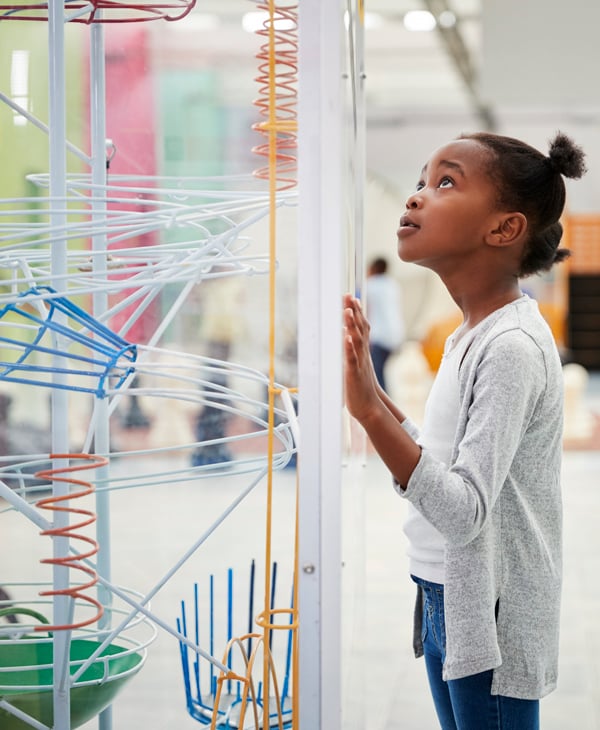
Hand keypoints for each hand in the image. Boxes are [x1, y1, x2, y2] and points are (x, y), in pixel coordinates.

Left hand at [343, 294, 380, 422]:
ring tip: (348, 311)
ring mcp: (359, 363)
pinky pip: (352, 359)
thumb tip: (346, 335)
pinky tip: (346, 338)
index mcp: (362, 351)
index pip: (361, 327)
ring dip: (352, 325)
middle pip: (360, 329)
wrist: (368, 406)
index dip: (357, 312)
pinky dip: (349, 348)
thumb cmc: (361, 385)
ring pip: (356, 341)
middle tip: (349, 296)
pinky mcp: (354, 373)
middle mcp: (362, 354)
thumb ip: (352, 350)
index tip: (352, 297)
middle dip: (354, 312)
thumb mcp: (357, 363)